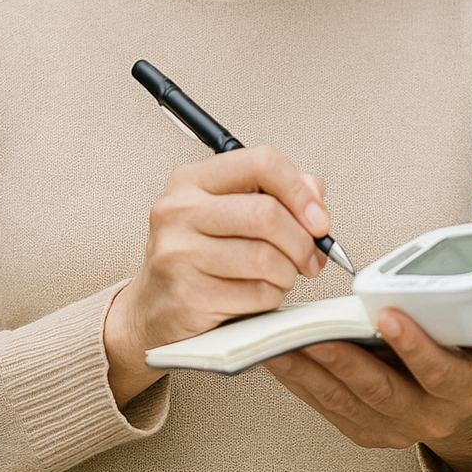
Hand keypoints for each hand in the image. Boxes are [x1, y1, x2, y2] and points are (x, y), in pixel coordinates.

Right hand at [103, 146, 329, 405]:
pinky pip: (257, 294)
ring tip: (280, 276)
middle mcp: (179, 211)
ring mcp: (178, 254)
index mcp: (192, 180)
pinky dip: (272, 297)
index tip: (318, 218)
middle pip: (268, 214)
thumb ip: (276, 194)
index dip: (300, 190)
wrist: (152, 309)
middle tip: (310, 257)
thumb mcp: (229, 212)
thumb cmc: (198, 256)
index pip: (261, 162)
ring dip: (288, 273)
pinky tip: (258, 294)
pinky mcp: (188, 296)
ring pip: (267, 258)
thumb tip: (314, 193)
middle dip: (302, 241)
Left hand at [266, 310, 471, 471]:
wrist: (464, 413)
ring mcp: (394, 430)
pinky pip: (329, 408)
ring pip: (347, 401)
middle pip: (382, 392)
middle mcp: (429, 418)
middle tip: (317, 333)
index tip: (388, 315)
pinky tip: (280, 359)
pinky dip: (302, 383)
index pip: (439, 373)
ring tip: (283, 343)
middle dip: (347, 361)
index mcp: (465, 392)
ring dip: (312, 372)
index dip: (414, 346)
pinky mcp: (366, 433)